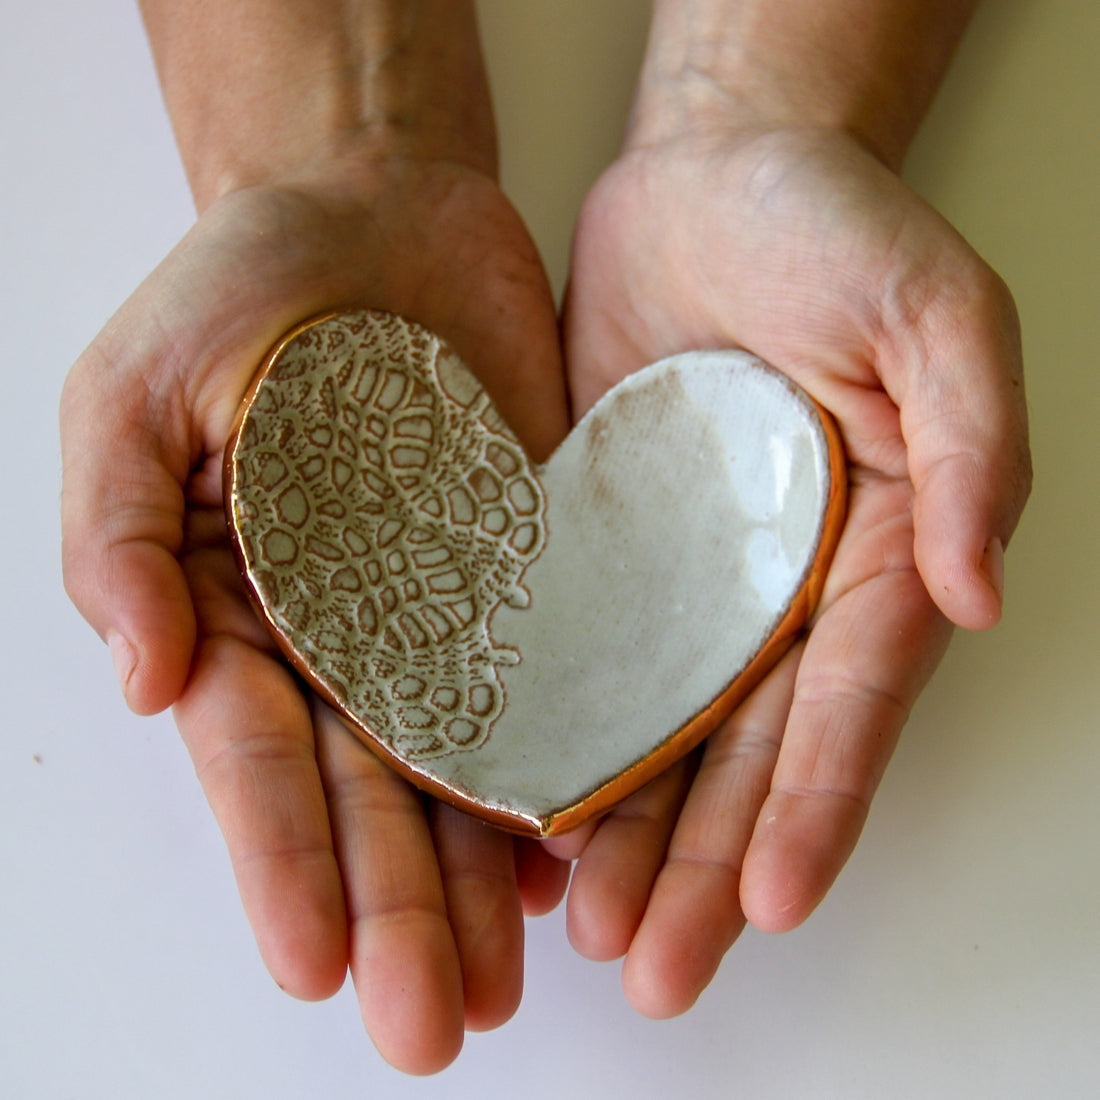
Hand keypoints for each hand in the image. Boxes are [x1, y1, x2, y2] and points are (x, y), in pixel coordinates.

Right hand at [61, 158, 571, 1072]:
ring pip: (465, 767)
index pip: (258, 757)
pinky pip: (554, 680)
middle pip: (368, 793)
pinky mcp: (530, 569)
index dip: (283, 860)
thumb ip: (120, 530)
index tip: (317, 962)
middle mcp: (343, 636)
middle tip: (431, 1023)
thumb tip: (140, 678)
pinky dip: (569, 766)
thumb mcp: (138, 391)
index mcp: (234, 609)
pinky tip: (587, 850)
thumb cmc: (237, 289)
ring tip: (511, 982)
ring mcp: (445, 610)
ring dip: (486, 876)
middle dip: (397, 907)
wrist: (374, 210)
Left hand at [554, 123, 1030, 1014]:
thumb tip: (977, 593)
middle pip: (745, 748)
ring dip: (627, 827)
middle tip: (659, 968)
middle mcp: (775, 584)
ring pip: (656, 726)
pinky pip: (575, 651)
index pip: (848, 701)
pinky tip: (522, 804)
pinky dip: (555, 731)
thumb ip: (969, 445)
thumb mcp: (935, 309)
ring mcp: (681, 572)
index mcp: (871, 550)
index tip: (771, 899)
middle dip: (707, 861)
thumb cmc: (831, 224)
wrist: (707, 176)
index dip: (815, 802)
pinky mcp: (597, 542)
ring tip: (590, 927)